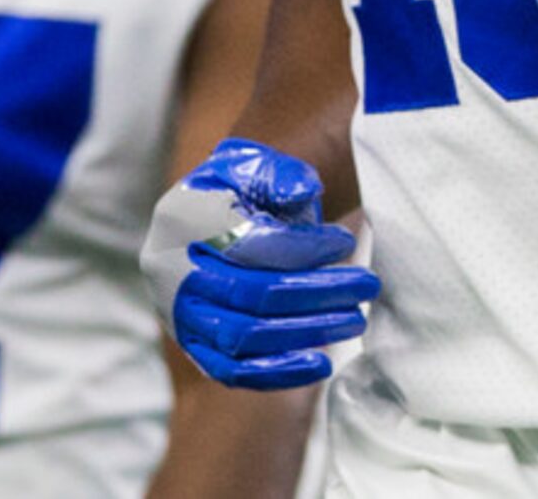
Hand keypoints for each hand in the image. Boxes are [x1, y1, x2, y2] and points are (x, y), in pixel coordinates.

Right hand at [139, 139, 376, 390]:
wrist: (216, 217)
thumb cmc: (244, 189)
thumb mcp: (257, 165)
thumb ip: (280, 173)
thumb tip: (302, 190)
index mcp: (182, 219)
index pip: (248, 243)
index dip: (301, 246)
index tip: (345, 242)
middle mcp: (171, 273)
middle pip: (252, 293)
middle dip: (317, 292)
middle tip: (367, 285)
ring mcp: (180, 316)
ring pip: (245, 336)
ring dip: (305, 332)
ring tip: (354, 320)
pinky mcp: (195, 349)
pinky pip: (234, 372)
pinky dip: (278, 372)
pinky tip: (321, 363)